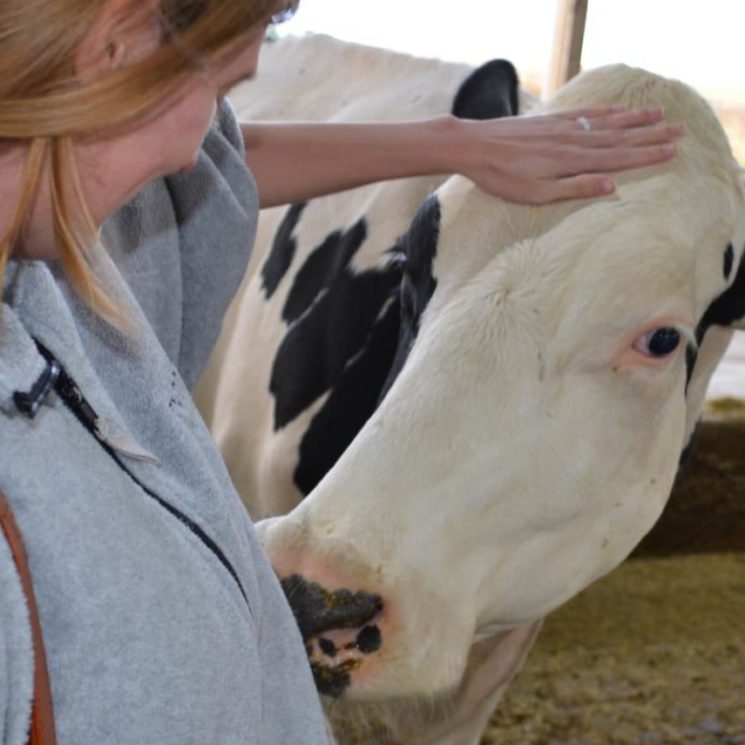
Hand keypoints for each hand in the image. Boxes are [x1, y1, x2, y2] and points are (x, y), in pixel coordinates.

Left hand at [455, 107, 683, 203]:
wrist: (474, 146)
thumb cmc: (502, 177)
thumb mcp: (537, 194)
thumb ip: (574, 188)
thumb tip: (611, 184)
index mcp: (572, 161)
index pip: (618, 158)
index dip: (646, 155)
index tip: (671, 151)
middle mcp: (573, 140)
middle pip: (620, 137)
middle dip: (650, 134)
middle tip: (678, 130)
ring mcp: (562, 128)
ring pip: (606, 123)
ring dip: (634, 119)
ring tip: (658, 114)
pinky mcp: (549, 121)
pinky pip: (585, 114)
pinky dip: (605, 111)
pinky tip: (616, 110)